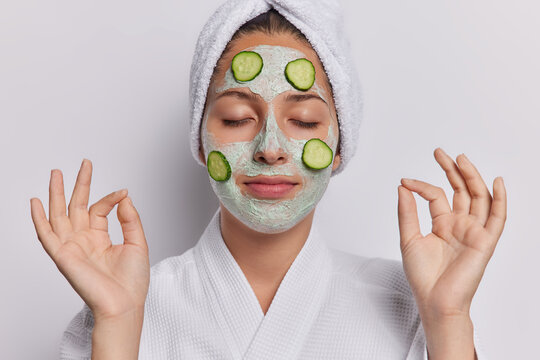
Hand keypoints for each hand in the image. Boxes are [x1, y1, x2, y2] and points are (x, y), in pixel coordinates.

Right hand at [30, 159, 149, 320]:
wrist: (125, 303)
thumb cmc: (132, 281)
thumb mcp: (138, 243)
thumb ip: (130, 218)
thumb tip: (124, 196)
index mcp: (100, 238)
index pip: (99, 209)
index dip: (110, 198)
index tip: (122, 193)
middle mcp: (84, 240)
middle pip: (76, 206)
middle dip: (79, 184)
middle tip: (84, 164)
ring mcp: (72, 247)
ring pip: (59, 215)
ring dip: (56, 194)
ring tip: (56, 173)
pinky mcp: (62, 256)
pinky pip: (46, 235)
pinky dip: (39, 219)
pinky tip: (36, 203)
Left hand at [397, 148, 506, 318]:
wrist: (434, 300)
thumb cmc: (422, 275)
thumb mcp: (408, 238)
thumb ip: (407, 212)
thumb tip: (402, 186)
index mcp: (442, 224)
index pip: (437, 196)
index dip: (421, 186)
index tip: (405, 181)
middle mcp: (460, 225)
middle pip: (461, 191)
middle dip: (452, 170)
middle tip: (439, 153)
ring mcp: (473, 231)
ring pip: (478, 198)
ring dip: (472, 177)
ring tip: (460, 159)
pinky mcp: (485, 241)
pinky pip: (497, 218)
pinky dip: (500, 200)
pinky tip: (496, 182)